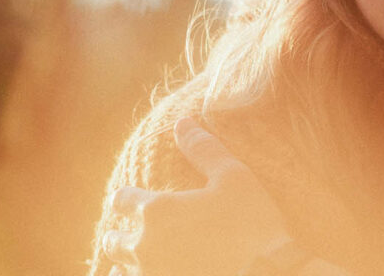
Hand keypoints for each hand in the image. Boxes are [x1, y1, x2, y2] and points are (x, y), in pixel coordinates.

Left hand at [103, 117, 291, 275]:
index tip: (137, 200)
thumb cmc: (252, 220)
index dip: (129, 198)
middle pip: (113, 239)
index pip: (121, 200)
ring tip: (144, 258)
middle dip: (123, 233)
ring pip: (117, 270)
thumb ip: (203, 149)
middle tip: (139, 232)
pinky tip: (148, 274)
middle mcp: (144, 245)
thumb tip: (182, 122)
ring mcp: (149, 274)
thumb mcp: (233, 176)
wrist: (271, 268)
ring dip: (126, 262)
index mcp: (156, 210)